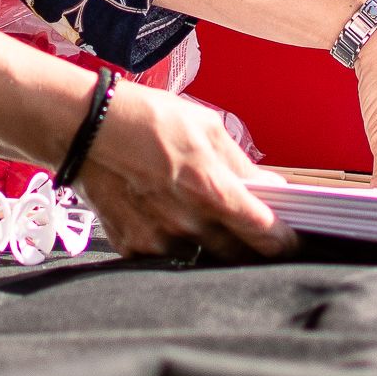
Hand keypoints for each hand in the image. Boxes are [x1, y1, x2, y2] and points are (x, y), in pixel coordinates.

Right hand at [0, 15, 288, 260]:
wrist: (85, 129)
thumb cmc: (148, 119)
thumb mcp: (205, 127)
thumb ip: (241, 164)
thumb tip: (272, 189)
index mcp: (211, 189)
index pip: (265, 233)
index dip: (284, 241)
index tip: (292, 239)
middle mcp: (188, 223)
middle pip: (237, 252)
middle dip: (249, 243)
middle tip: (249, 226)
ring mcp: (159, 240)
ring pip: (203, 257)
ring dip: (212, 243)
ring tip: (202, 215)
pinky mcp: (134, 247)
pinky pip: (167, 256)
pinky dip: (176, 243)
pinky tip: (167, 216)